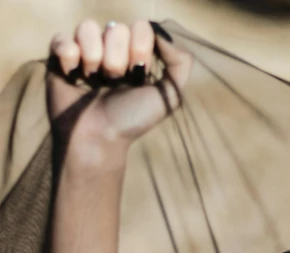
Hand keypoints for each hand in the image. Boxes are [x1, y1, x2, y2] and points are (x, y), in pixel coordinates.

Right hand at [47, 19, 192, 159]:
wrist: (99, 138)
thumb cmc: (133, 120)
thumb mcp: (170, 96)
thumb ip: (181, 62)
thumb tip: (163, 33)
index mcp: (136, 54)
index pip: (140, 27)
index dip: (139, 50)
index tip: (137, 77)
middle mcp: (110, 49)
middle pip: (115, 28)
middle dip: (117, 61)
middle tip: (114, 84)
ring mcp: (84, 51)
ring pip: (88, 28)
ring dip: (94, 59)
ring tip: (94, 82)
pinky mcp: (59, 57)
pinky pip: (63, 39)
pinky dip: (70, 58)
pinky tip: (74, 78)